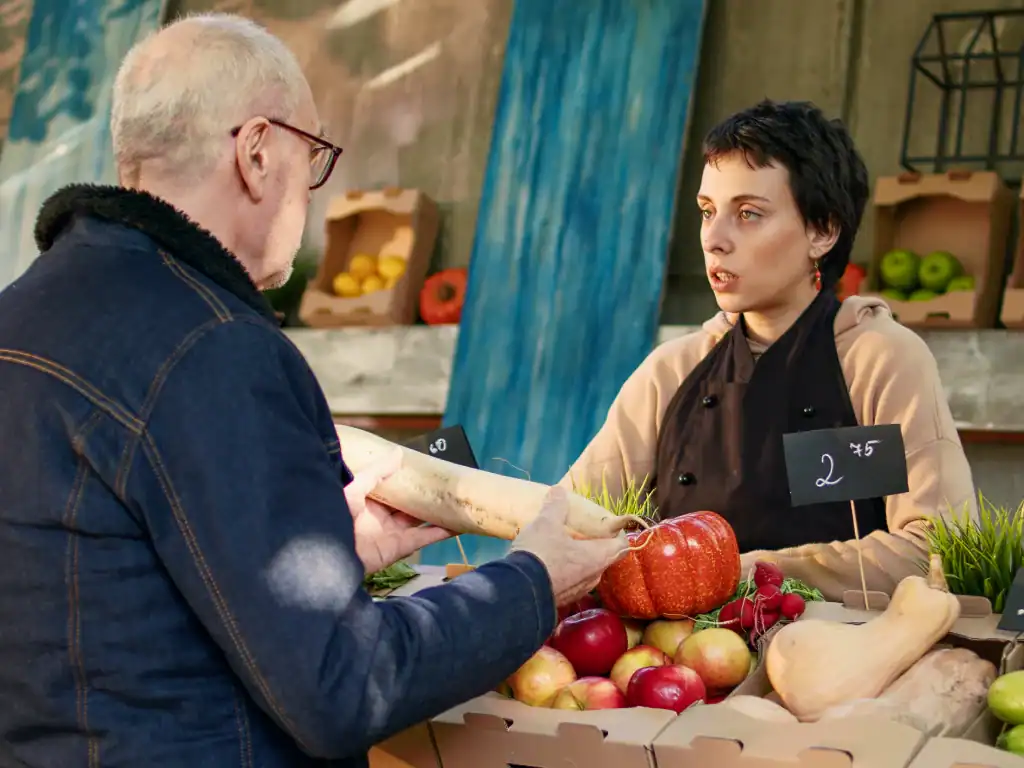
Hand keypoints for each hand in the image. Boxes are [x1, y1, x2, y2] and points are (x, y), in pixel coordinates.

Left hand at [345, 448, 454, 572]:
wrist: (327, 555)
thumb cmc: (335, 515)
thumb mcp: (355, 487)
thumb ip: (377, 472)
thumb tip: (399, 452)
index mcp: (368, 501)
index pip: (391, 487)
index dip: (406, 479)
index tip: (423, 468)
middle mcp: (381, 517)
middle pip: (409, 504)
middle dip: (424, 494)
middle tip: (444, 481)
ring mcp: (391, 532)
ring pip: (420, 520)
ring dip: (437, 512)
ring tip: (456, 501)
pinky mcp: (400, 547)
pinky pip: (424, 538)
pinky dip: (441, 532)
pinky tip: (458, 524)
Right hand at [510, 486, 627, 606]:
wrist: (518, 591)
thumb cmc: (541, 553)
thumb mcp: (546, 523)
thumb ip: (556, 507)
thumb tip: (558, 491)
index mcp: (598, 557)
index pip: (621, 546)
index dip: (618, 534)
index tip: (606, 525)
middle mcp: (594, 576)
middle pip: (604, 558)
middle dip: (596, 545)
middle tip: (582, 532)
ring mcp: (579, 591)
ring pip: (588, 571)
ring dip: (580, 559)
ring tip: (564, 546)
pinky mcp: (563, 600)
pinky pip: (572, 582)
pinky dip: (567, 572)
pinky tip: (551, 563)